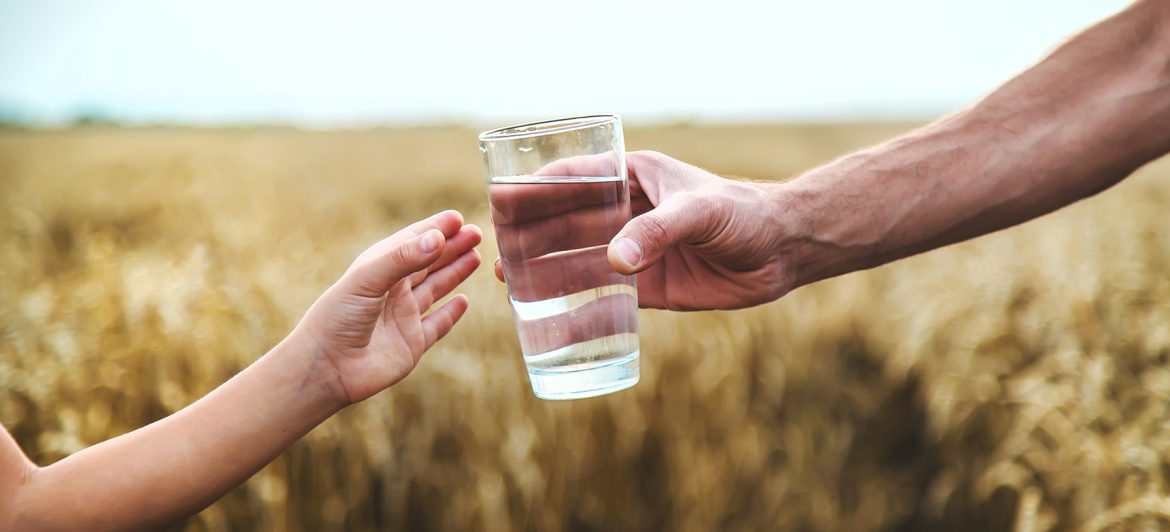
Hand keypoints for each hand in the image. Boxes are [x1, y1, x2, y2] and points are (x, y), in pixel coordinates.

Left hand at [294, 210, 481, 402]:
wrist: (326, 368)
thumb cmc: (336, 317)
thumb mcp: (367, 279)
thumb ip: (403, 258)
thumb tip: (438, 239)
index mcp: (379, 268)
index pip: (412, 242)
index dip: (434, 229)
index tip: (457, 217)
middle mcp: (393, 291)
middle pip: (429, 263)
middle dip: (452, 247)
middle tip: (476, 233)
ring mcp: (404, 317)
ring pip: (436, 288)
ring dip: (455, 272)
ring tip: (475, 256)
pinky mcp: (412, 343)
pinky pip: (437, 324)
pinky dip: (451, 313)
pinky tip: (463, 300)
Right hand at [494, 151, 794, 310]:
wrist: (783, 252)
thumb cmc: (744, 214)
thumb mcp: (700, 212)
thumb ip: (658, 232)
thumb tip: (614, 261)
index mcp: (633, 177)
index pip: (573, 178)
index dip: (534, 189)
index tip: (500, 201)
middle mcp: (626, 213)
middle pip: (564, 222)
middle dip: (529, 235)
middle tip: (494, 249)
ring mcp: (634, 250)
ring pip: (576, 261)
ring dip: (542, 270)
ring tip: (505, 281)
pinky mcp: (647, 288)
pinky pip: (601, 299)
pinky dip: (574, 309)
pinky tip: (546, 320)